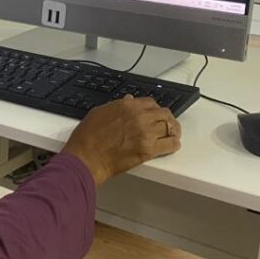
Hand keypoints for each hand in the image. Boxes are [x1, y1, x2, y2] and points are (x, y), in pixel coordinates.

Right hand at [61, 96, 181, 185]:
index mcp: (127, 106)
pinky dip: (173, 144)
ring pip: (170, 127)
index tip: (154, 114)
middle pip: (164, 113)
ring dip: (173, 131)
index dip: (154, 108)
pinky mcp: (149, 150)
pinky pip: (170, 144)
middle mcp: (139, 117)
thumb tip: (128, 100)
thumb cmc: (87, 138)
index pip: (150, 102)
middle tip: (167, 124)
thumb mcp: (99, 112)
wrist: (86, 158)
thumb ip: (117, 105)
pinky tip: (172, 145)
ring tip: (173, 135)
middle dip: (166, 118)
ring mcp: (146, 133)